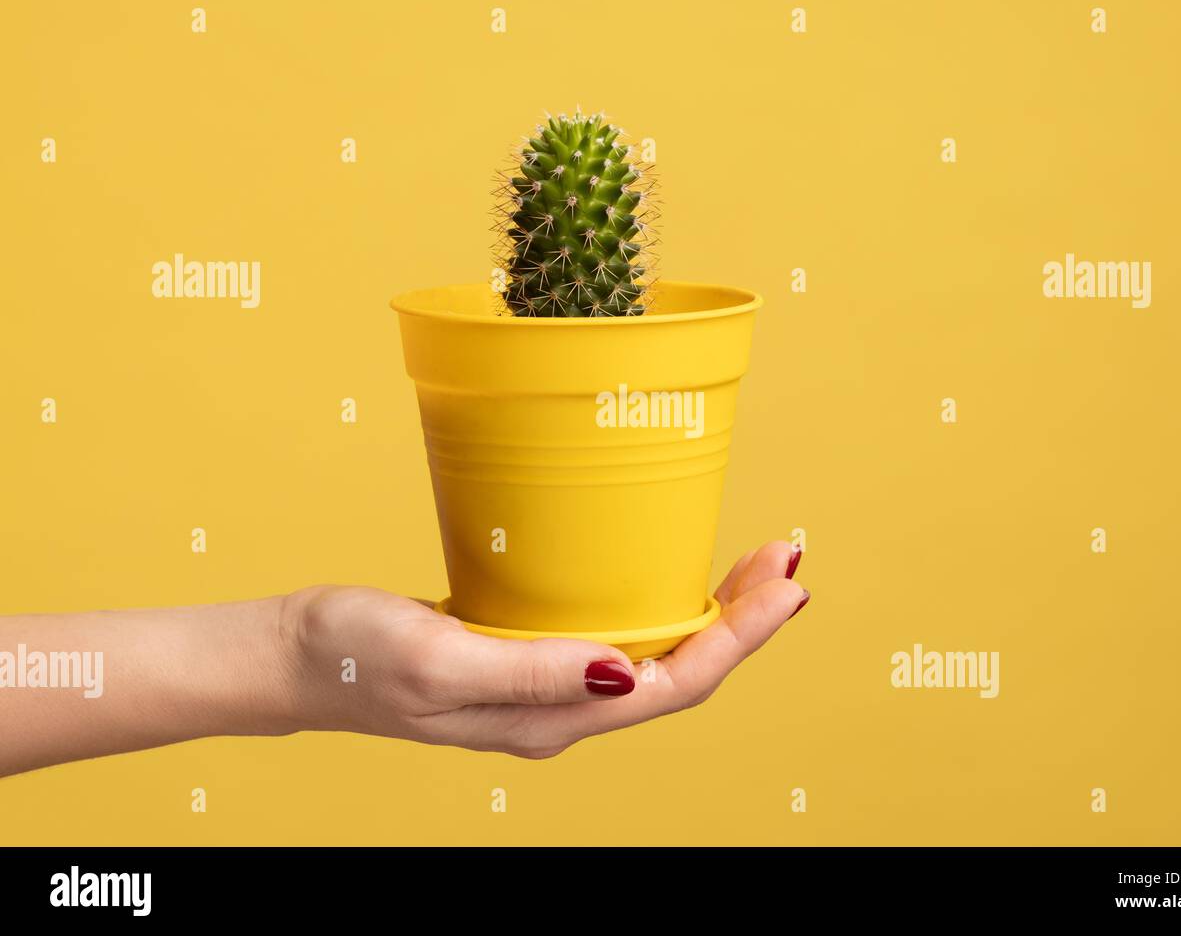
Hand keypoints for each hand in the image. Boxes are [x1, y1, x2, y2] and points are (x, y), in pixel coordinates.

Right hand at [281, 540, 808, 757]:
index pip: (674, 686)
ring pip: (655, 654)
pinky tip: (667, 574)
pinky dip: (657, 603)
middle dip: (743, 621)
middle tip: (786, 559)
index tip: (784, 585)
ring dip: (711, 613)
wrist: (295, 654)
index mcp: (552, 720)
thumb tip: (627, 670)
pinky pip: (616, 636)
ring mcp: (546, 687)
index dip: (740, 639)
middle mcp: (562, 711)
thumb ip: (534, 672)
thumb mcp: (441, 661)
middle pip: (680, 672)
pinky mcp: (528, 656)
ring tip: (753, 566)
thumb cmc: (355, 653)